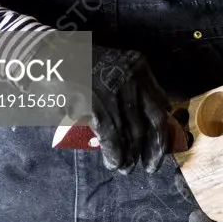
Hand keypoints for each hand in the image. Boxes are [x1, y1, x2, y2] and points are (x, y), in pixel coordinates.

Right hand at [85, 44, 173, 174]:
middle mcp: (132, 78)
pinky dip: (114, 152)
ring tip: (126, 168)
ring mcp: (115, 91)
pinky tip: (113, 162)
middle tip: (150, 167)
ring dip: (130, 155)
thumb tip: (165, 108)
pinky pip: (111, 135)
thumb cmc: (89, 61)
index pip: (160, 104)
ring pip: (131, 132)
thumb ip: (142, 84)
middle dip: (152, 149)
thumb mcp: (121, 64)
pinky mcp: (97, 103)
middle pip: (151, 121)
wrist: (57, 53)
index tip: (161, 147)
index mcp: (139, 68)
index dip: (162, 129)